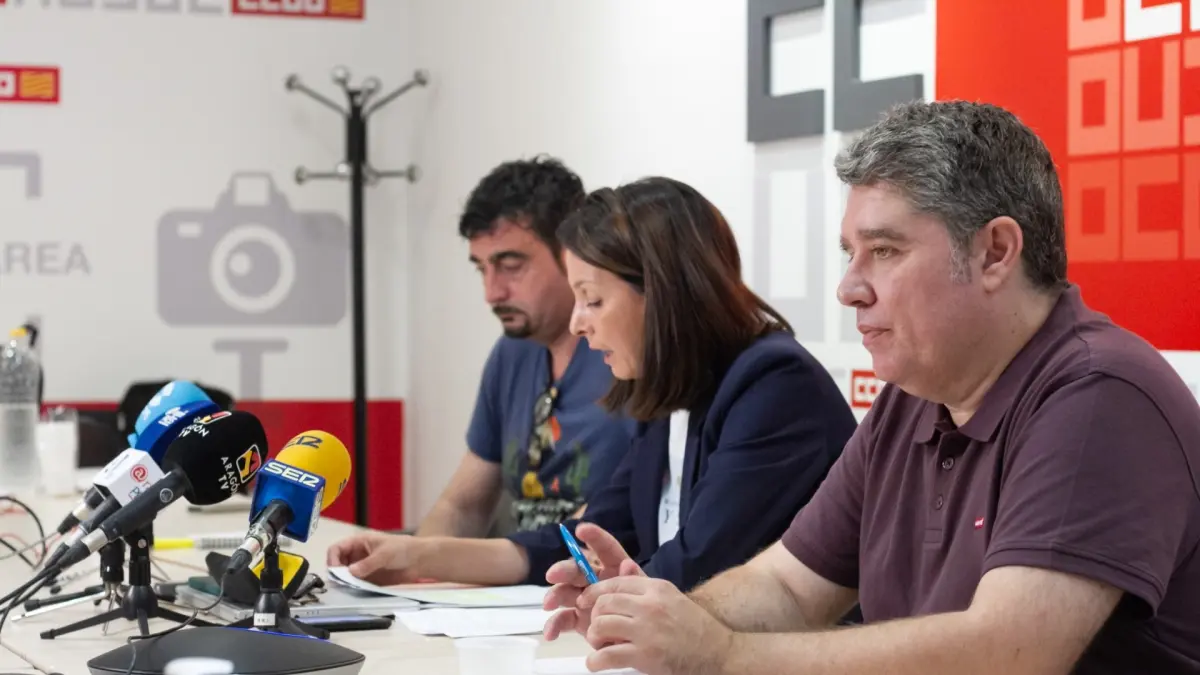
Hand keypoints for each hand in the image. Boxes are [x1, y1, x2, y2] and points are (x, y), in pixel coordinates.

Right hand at [325, 531, 421, 585]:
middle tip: (340, 583)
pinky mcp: (369, 579)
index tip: (335, 571)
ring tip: (347, 589)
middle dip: (336, 573)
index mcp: (358, 542)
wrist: (419, 560)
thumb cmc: (402, 549)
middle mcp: (357, 555)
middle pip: (338, 564)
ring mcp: (362, 568)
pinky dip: (353, 588)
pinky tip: (356, 592)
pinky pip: (356, 584)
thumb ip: (367, 564)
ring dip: (344, 582)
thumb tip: (351, 572)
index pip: (336, 549)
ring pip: (345, 576)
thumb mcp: (384, 554)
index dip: (333, 559)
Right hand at [541, 522, 639, 640]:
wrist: (643, 643)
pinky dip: (554, 625)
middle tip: (553, 574)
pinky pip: (563, 619)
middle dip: (564, 570)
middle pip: (578, 569)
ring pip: (565, 592)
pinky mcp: (578, 619)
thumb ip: (635, 580)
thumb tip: (627, 564)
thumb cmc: (645, 613)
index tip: (582, 529)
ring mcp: (584, 599)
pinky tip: (550, 633)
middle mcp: (596, 580)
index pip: (606, 549)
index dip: (595, 537)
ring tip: (549, 603)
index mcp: (615, 569)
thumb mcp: (644, 597)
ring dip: (555, 595)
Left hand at [578, 571, 733, 674]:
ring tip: (599, 645)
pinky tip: (596, 663)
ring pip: (601, 625)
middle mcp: (650, 605)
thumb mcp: (672, 598)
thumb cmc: (695, 627)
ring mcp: (647, 630)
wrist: (719, 652)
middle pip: (604, 603)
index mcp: (656, 588)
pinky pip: (607, 655)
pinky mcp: (645, 655)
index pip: (615, 582)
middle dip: (593, 616)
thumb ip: (646, 590)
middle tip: (596, 628)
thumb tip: (620, 572)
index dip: (594, 592)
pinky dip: (596, 661)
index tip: (586, 601)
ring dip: (594, 637)